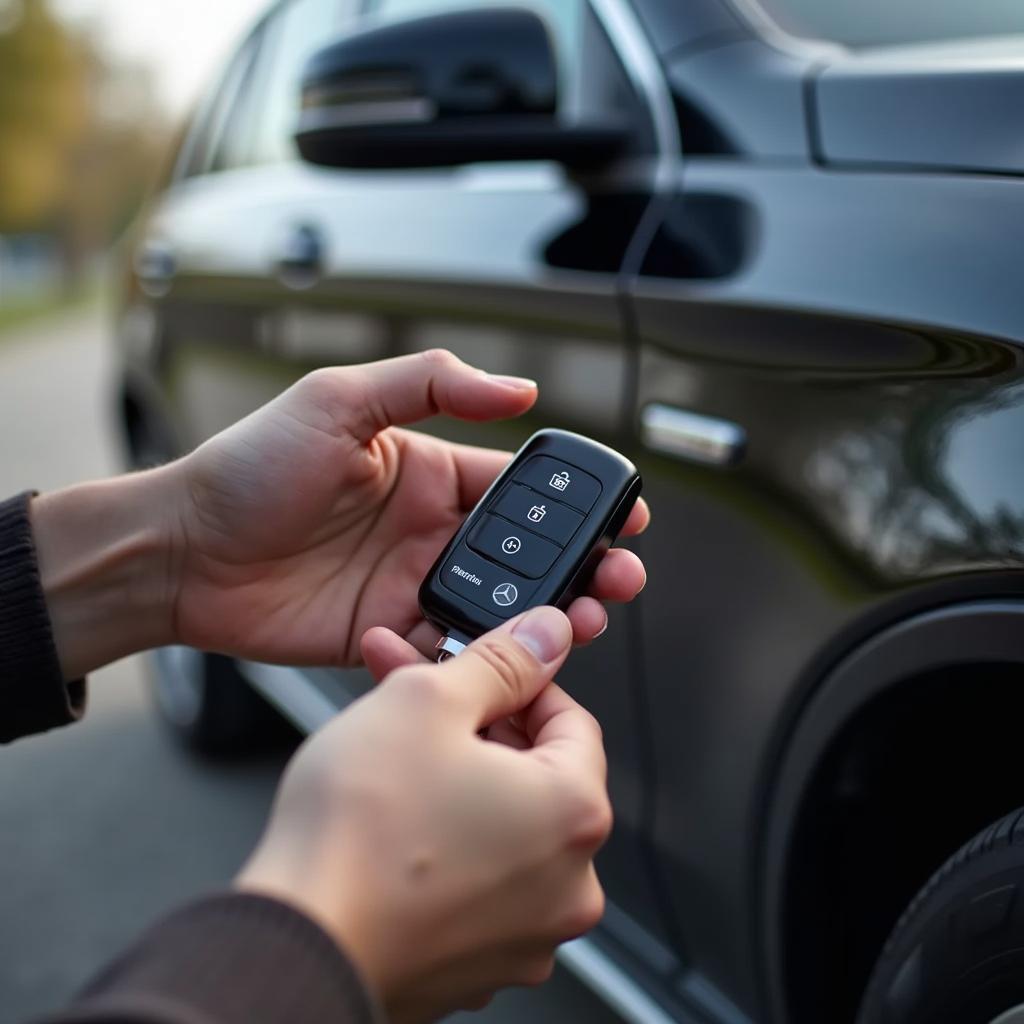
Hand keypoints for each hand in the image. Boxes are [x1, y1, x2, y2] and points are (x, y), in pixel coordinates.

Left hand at [174, 349, 647, 666]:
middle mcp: (429, 532)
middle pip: (527, 553)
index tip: (622, 512)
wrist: (183, 550)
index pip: (517, 488)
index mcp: (428, 474)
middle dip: (583, 565)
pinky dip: (486, 654)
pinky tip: (513, 655)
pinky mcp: (389, 636)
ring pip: (502, 605)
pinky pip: (452, 648)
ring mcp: (412, 586)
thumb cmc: (250, 468)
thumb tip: (520, 389)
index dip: (573, 503)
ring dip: (550, 613)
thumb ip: (429, 385)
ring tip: (587, 617)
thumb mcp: (339, 400)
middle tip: (621, 576)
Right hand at [237, 606, 609, 1023]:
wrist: (297, 944)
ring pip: (502, 825)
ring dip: (456, 780)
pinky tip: (392, 820)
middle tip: (420, 703)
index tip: (477, 675)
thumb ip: (501, 660)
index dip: (516, 684)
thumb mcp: (427, 702)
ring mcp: (526, 933)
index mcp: (574, 814)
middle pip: (535, 774)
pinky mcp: (477, 963)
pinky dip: (444, 843)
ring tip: (393, 756)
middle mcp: (568, 884)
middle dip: (475, 728)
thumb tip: (545, 635)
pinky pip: (476, 879)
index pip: (572, 720)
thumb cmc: (356, 836)